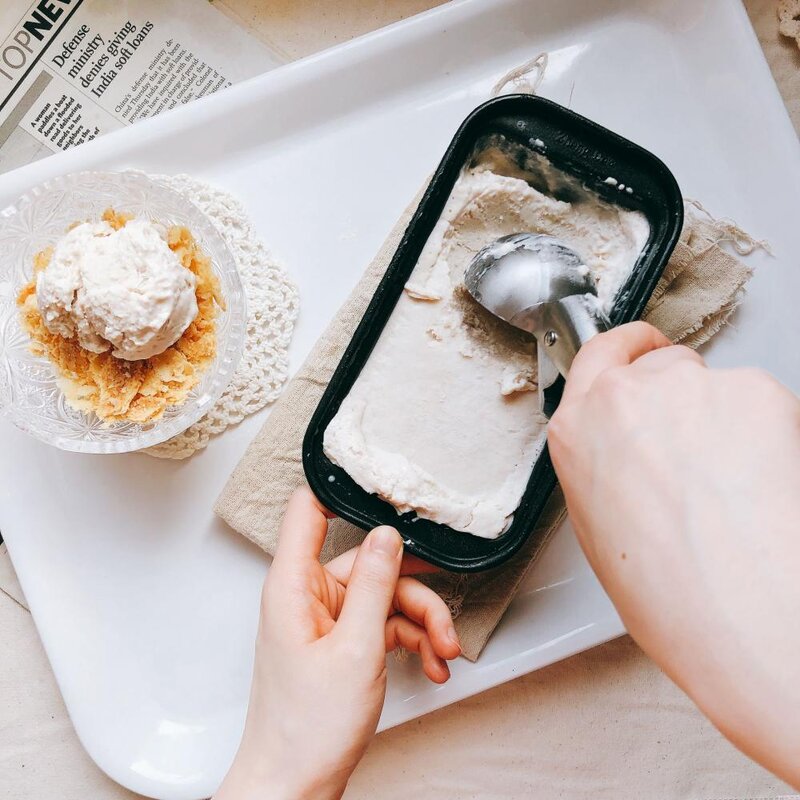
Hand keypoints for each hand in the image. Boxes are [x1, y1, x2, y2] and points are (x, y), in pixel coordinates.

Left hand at [215, 487, 460, 799]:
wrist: (294, 785)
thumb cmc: (306, 729)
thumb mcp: (355, 649)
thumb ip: (374, 586)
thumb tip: (387, 536)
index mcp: (294, 585)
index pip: (308, 511)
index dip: (341, 488)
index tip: (384, 481)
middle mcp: (308, 596)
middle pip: (371, 565)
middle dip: (414, 596)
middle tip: (442, 626)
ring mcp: (325, 621)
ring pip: (384, 599)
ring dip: (420, 625)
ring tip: (442, 656)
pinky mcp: (340, 643)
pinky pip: (382, 626)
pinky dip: (410, 643)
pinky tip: (430, 666)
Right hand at [548, 322, 799, 788]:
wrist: (743, 611)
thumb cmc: (671, 593)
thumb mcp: (598, 527)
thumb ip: (603, 464)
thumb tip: (631, 453)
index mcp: (578, 429)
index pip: (600, 354)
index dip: (627, 349)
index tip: (643, 348)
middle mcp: (627, 397)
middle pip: (660, 366)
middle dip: (680, 396)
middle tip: (700, 447)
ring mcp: (691, 388)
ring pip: (712, 383)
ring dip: (723, 418)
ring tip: (733, 482)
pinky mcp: (754, 391)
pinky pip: (758, 399)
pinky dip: (766, 430)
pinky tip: (761, 479)